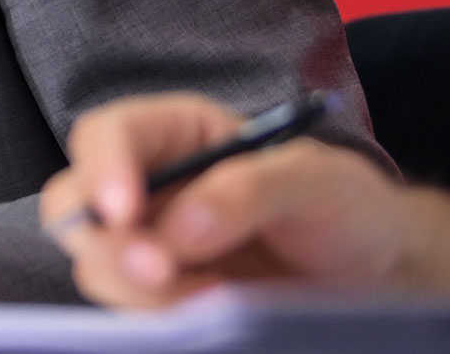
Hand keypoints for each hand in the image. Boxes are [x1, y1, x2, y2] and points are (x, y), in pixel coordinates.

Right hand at [40, 93, 407, 306]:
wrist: (374, 271)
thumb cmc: (345, 207)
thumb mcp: (314, 180)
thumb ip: (248, 189)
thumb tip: (183, 228)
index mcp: (174, 134)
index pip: (107, 136)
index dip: (102, 170)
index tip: (123, 214)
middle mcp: (148, 184)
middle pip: (75, 203)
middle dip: (107, 241)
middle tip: (160, 270)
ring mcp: (150, 242)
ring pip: (96, 263)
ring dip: (143, 287)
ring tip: (217, 293)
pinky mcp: (162, 293)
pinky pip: (131, 307)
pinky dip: (164, 315)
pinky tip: (215, 309)